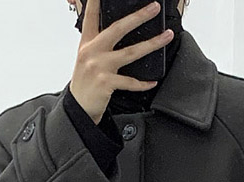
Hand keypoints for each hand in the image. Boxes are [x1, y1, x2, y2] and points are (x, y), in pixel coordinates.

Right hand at [70, 0, 174, 122]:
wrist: (77, 109)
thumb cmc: (84, 85)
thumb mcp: (85, 60)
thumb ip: (98, 45)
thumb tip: (118, 34)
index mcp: (87, 43)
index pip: (91, 17)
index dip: (96, 2)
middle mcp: (92, 52)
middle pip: (118, 29)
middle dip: (138, 16)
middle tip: (153, 8)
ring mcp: (99, 67)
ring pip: (131, 52)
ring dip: (152, 43)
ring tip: (166, 36)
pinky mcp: (106, 83)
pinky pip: (130, 81)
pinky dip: (142, 83)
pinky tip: (152, 81)